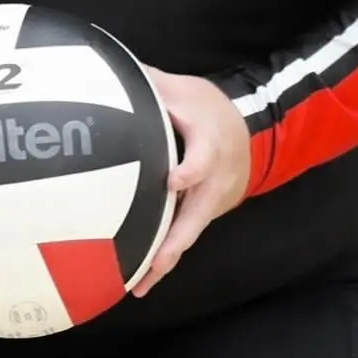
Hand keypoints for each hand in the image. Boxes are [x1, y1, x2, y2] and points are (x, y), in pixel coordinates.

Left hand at [131, 68, 251, 295]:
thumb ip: (151, 84)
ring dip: (165, 260)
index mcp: (211, 143)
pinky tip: (141, 282)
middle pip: (197, 215)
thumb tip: (110, 71)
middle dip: (175, 241)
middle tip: (153, 263)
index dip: (191, 171)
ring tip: (139, 286)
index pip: (204, 159)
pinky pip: (185, 237)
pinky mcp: (203, 213)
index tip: (173, 181)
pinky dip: (165, 259)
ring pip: (189, 234)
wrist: (247, 131)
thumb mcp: (184, 89)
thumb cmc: (208, 108)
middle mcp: (214, 179)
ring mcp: (210, 201)